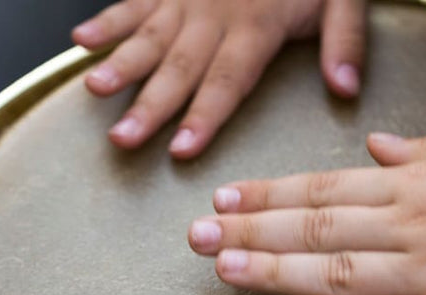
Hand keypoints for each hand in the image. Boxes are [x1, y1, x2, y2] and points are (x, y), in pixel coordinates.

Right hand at [72, 0, 365, 157]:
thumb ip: (345, 43)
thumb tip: (344, 89)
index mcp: (259, 26)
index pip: (228, 80)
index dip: (204, 116)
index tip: (182, 149)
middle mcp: (216, 15)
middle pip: (179, 68)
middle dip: (150, 107)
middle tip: (123, 139)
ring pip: (149, 36)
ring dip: (120, 63)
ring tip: (95, 88)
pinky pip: (135, 3)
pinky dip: (107, 20)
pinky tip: (79, 39)